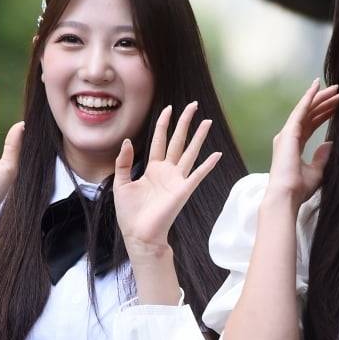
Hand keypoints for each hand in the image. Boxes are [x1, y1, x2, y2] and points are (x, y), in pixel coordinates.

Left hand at [113, 103, 220, 254]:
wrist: (138, 234)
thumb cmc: (129, 213)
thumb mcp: (121, 184)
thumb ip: (124, 162)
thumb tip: (127, 141)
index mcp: (152, 169)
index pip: (160, 140)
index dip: (164, 124)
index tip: (169, 108)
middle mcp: (167, 171)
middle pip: (178, 141)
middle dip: (185, 122)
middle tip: (194, 105)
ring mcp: (177, 180)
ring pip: (190, 153)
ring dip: (199, 137)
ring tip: (208, 121)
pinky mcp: (183, 190)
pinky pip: (197, 174)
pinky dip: (207, 165)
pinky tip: (217, 154)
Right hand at [267, 79, 338, 205]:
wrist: (286, 196)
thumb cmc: (298, 189)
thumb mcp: (316, 171)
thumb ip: (322, 157)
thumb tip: (329, 144)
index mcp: (294, 147)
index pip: (310, 125)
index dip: (323, 114)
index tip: (336, 105)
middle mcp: (288, 139)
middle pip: (308, 115)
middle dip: (324, 103)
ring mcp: (287, 135)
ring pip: (305, 110)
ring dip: (320, 98)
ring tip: (335, 89)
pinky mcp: (288, 133)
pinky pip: (300, 111)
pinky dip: (308, 98)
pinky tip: (316, 87)